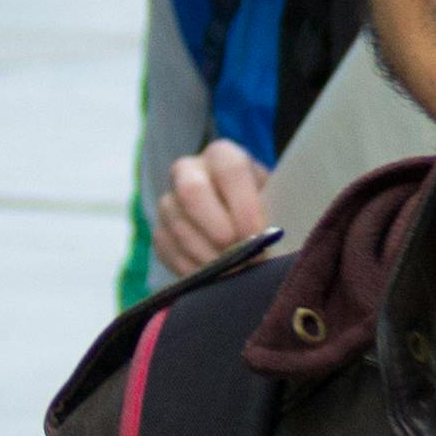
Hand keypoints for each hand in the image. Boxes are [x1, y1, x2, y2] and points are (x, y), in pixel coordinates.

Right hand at [153, 141, 273, 277]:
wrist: (241, 223)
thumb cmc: (265, 209)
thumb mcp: (275, 202)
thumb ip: (275, 212)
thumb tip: (272, 238)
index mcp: (223, 156)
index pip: (230, 170)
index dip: (245, 205)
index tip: (259, 235)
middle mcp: (189, 171)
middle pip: (192, 192)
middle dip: (218, 228)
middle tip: (240, 256)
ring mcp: (169, 201)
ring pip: (179, 226)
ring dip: (208, 256)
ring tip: (235, 272)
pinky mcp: (160, 232)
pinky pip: (168, 251)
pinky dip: (193, 269)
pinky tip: (215, 279)